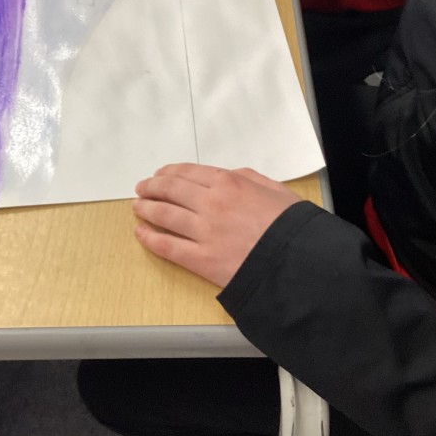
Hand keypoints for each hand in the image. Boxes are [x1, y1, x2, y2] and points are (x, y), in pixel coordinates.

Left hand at [133, 163, 300, 287]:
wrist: (297, 262)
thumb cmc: (292, 227)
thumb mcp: (277, 190)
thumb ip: (250, 179)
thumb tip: (231, 176)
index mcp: (230, 183)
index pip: (188, 173)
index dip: (169, 173)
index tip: (159, 175)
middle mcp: (211, 203)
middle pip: (170, 190)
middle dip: (152, 187)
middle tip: (142, 188)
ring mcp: (203, 232)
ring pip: (164, 214)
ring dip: (146, 208)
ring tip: (137, 207)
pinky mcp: (201, 259)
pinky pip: (167, 246)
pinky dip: (149, 238)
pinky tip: (140, 233)